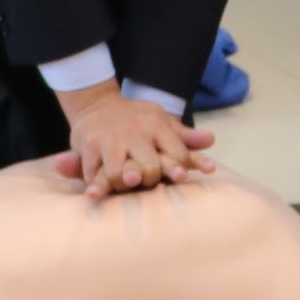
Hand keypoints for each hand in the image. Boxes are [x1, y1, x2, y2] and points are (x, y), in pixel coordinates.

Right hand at [53, 82, 214, 197]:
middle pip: (149, 168)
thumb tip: (211, 140)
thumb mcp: (163, 122)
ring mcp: (109, 141)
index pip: (176, 153)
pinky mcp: (88, 148)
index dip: (179, 168)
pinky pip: (93, 172)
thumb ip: (186, 136)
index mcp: (157, 126)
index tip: (181, 177)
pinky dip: (96, 186)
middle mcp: (134, 133)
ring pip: (119, 174)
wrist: (96, 105)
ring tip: (127, 187)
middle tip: (147, 181)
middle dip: (150, 179)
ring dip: (124, 185)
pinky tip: (95, 194)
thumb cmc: (138, 120)